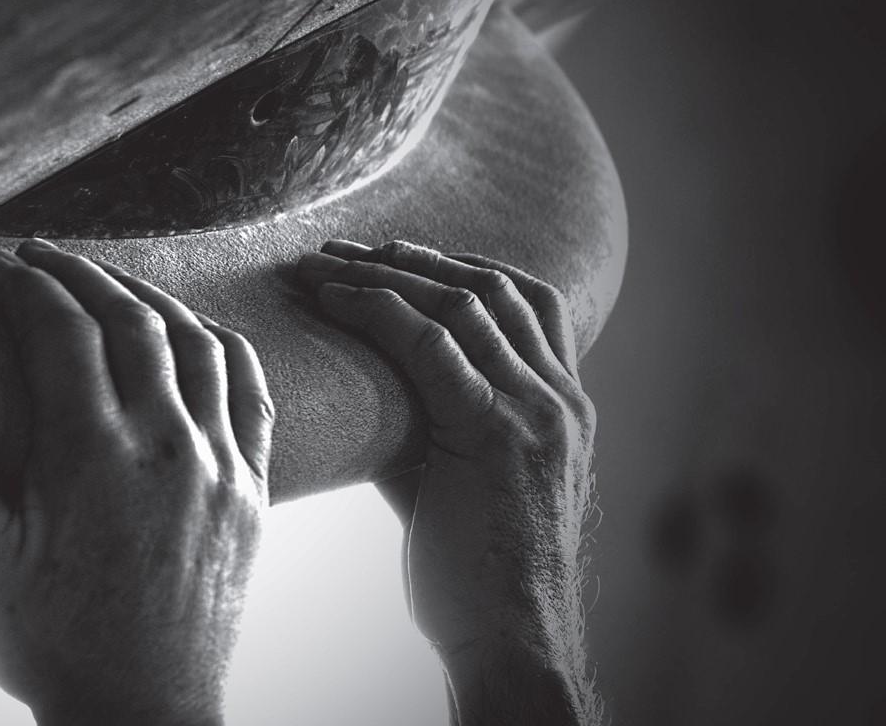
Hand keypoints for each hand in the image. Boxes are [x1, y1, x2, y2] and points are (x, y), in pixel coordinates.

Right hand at [0, 239, 272, 725]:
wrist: (143, 706)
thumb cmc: (51, 636)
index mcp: (94, 455)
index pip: (62, 334)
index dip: (26, 290)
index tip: (0, 270)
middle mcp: (168, 445)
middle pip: (132, 324)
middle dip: (83, 277)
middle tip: (46, 257)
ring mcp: (220, 464)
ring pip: (198, 345)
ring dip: (154, 299)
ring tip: (115, 283)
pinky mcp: (253, 488)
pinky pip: (253, 393)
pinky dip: (228, 347)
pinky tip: (205, 332)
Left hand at [297, 239, 599, 724]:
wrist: (512, 641)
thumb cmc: (479, 573)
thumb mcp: (462, 483)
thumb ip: (426, 429)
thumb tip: (364, 397)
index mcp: (563, 406)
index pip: (527, 300)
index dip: (459, 264)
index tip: (397, 255)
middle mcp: (560, 399)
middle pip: (494, 286)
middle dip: (413, 256)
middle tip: (346, 248)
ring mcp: (534, 413)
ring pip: (462, 303)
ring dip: (386, 272)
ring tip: (326, 264)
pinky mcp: (493, 436)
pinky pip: (431, 347)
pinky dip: (377, 310)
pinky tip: (334, 300)